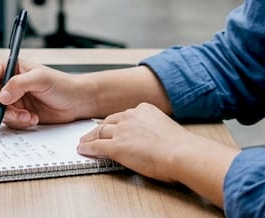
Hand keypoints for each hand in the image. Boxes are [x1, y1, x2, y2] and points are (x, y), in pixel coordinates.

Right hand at [0, 60, 91, 127]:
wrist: (76, 102)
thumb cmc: (62, 84)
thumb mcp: (41, 78)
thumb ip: (19, 84)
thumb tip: (2, 96)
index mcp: (10, 68)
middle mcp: (7, 84)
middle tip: (14, 113)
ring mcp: (11, 100)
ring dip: (11, 117)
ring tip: (29, 116)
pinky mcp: (17, 114)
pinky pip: (7, 122)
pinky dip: (18, 123)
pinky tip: (32, 119)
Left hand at [76, 103, 210, 183]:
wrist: (181, 153)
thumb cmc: (180, 146)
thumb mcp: (165, 129)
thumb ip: (154, 130)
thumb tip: (152, 140)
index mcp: (144, 110)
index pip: (123, 116)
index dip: (114, 124)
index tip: (111, 127)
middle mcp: (130, 117)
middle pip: (108, 122)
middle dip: (98, 129)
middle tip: (91, 134)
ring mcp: (122, 131)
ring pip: (99, 133)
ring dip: (90, 138)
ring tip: (84, 142)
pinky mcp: (116, 147)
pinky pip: (97, 147)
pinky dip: (88, 148)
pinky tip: (83, 150)